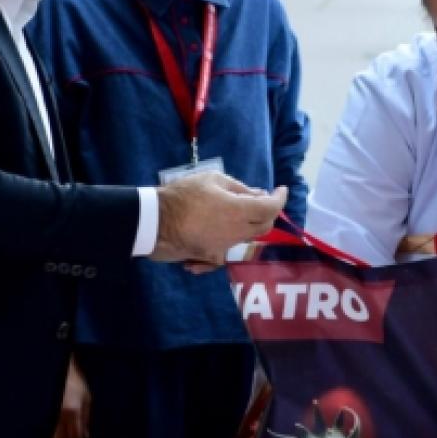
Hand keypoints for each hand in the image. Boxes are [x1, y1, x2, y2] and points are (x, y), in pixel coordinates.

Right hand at [52, 357, 90, 437]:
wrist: (60, 367)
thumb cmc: (75, 381)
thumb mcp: (87, 398)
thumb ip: (87, 418)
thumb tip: (86, 435)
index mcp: (74, 411)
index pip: (75, 436)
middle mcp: (61, 414)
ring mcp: (51, 413)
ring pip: (53, 437)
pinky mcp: (44, 410)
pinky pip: (47, 429)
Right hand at [150, 172, 285, 263]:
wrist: (155, 222)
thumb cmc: (183, 195)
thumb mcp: (211, 180)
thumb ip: (239, 188)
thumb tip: (257, 194)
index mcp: (239, 211)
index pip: (271, 208)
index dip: (280, 198)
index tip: (281, 190)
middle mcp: (237, 233)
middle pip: (265, 226)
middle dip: (268, 212)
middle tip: (260, 199)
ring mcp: (226, 248)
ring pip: (248, 237)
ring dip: (250, 223)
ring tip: (237, 209)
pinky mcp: (212, 257)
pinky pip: (229, 248)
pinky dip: (229, 237)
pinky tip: (217, 227)